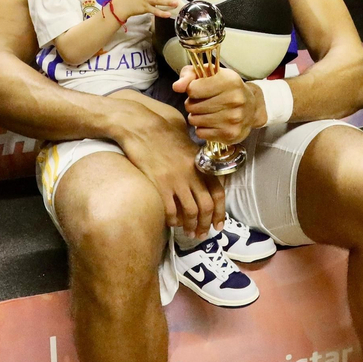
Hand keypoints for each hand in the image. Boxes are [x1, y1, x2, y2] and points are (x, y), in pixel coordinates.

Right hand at [115, 100, 227, 234]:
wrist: (142, 127)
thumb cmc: (163, 135)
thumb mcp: (188, 146)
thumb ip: (198, 163)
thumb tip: (204, 181)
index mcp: (201, 164)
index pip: (217, 193)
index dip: (220, 212)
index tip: (218, 225)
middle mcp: (192, 173)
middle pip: (206, 206)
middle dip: (206, 224)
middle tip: (202, 234)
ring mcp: (176, 179)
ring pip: (190, 211)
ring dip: (191, 226)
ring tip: (189, 233)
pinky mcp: (159, 184)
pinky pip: (170, 210)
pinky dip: (173, 221)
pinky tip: (172, 223)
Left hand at [175, 64, 261, 144]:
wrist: (252, 107)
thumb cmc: (226, 88)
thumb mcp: (209, 74)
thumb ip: (189, 75)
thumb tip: (176, 87)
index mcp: (229, 81)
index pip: (192, 89)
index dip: (192, 89)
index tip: (200, 89)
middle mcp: (234, 100)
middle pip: (191, 106)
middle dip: (193, 104)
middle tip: (203, 102)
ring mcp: (234, 119)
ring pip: (194, 120)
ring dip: (196, 116)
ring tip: (207, 112)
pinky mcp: (231, 134)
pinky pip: (201, 133)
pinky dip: (203, 128)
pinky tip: (212, 122)